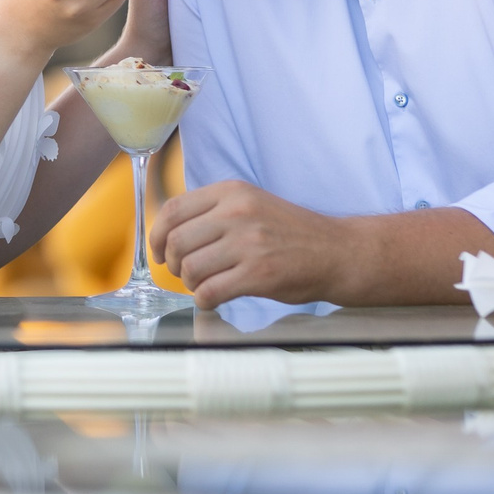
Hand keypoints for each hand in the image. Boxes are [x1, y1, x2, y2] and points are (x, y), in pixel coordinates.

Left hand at [150, 181, 346, 307]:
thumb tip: (168, 232)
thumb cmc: (290, 233)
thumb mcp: (251, 204)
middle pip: (177, 241)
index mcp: (231, 192)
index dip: (157, 236)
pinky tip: (214, 299)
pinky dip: (204, 300)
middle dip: (173, 264)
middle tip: (184, 274)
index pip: (173, 210)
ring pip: (190, 268)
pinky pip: (210, 291)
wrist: (336, 252)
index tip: (158, 252)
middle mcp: (237, 213)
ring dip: (191, 284)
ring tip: (205, 285)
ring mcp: (248, 243)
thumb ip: (213, 212)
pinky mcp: (258, 274)